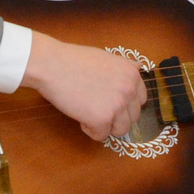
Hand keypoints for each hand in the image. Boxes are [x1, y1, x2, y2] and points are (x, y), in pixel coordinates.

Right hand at [23, 32, 146, 141]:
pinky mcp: (102, 119)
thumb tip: (137, 68)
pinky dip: (90, 130)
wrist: (53, 65)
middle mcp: (130, 90)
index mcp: (132, 74)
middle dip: (116, 117)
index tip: (110, 103)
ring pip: (121, 130)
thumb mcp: (108, 58)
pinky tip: (80, 116)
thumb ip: (124, 68)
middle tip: (97, 109)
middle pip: (133, 117)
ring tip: (89, 113)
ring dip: (106, 126)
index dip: (125, 104)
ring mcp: (118, 105)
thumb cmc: (74, 60)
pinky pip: (101, 135)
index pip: (141, 99)